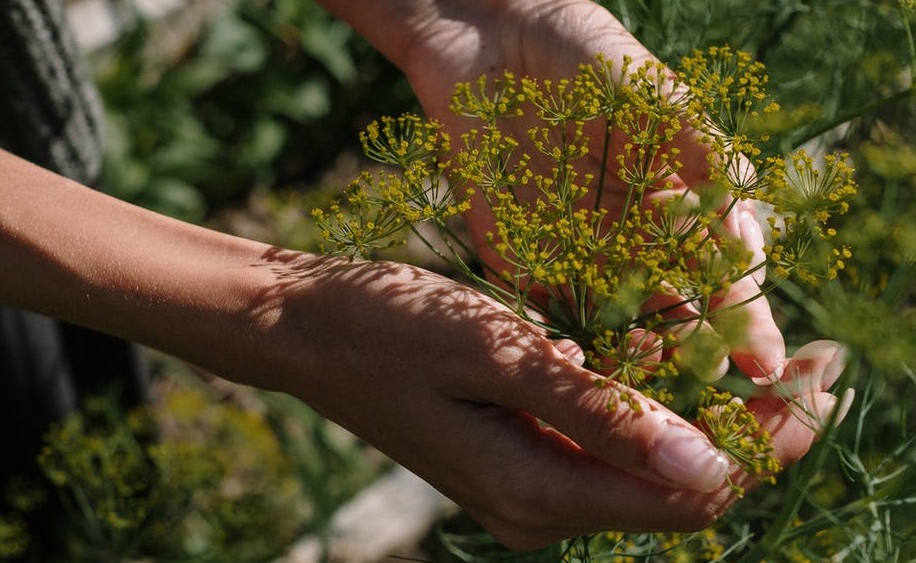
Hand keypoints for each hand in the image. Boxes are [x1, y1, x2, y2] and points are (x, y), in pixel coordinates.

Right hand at [236, 249, 846, 548]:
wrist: (307, 329)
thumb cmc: (389, 328)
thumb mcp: (497, 355)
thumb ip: (599, 413)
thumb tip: (710, 465)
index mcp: (538, 492)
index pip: (692, 491)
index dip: (771, 441)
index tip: (826, 377)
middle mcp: (541, 508)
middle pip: (683, 489)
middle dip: (758, 429)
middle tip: (818, 361)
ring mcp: (530, 488)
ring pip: (653, 467)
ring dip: (710, 416)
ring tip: (760, 357)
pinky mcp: (521, 458)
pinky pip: (611, 447)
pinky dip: (654, 408)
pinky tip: (672, 359)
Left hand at [390, 0, 783, 380]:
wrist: (490, 41)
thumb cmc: (585, 55)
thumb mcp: (655, 94)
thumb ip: (702, 152)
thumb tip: (747, 220)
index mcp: (676, 202)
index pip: (721, 271)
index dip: (745, 315)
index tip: (766, 361)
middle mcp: (631, 238)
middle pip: (673, 310)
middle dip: (695, 354)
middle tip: (711, 391)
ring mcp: (574, 253)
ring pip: (613, 324)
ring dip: (633, 359)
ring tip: (651, 387)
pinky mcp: (517, 258)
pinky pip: (542, 312)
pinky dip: (562, 344)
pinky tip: (582, 369)